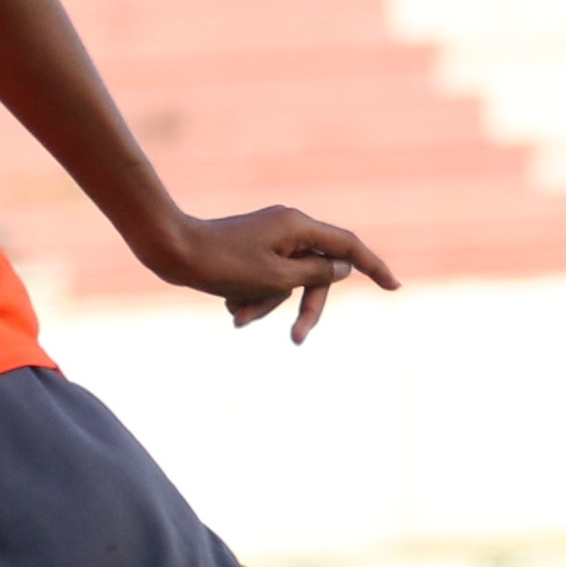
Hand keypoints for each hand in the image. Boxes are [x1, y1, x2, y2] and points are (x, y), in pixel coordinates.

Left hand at [135, 204, 399, 339]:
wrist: (171, 250)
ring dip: (269, 304)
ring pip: (287, 280)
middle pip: (316, 272)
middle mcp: (287, 227)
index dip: (375, 267)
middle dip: (303, 306)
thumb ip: (315, 274)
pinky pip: (266, 278)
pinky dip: (254, 296)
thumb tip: (342, 267)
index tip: (394, 287)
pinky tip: (230, 303)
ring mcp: (268, 237)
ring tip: (239, 315)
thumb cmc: (222, 264)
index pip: (348, 247)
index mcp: (299, 227)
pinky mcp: (250, 249)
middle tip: (296, 340)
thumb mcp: (276, 277)